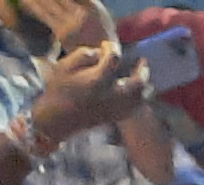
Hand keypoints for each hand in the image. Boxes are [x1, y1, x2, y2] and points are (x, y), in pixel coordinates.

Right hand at [28, 40, 147, 144]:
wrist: (58, 119)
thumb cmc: (59, 90)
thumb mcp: (64, 67)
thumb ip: (83, 55)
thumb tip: (101, 52)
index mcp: (97, 80)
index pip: (114, 58)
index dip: (111, 47)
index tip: (106, 45)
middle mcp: (111, 95)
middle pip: (137, 82)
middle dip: (142, 70)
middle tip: (143, 61)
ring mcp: (116, 108)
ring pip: (141, 97)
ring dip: (145, 84)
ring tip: (143, 74)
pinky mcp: (117, 117)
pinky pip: (136, 107)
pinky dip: (140, 97)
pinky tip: (137, 90)